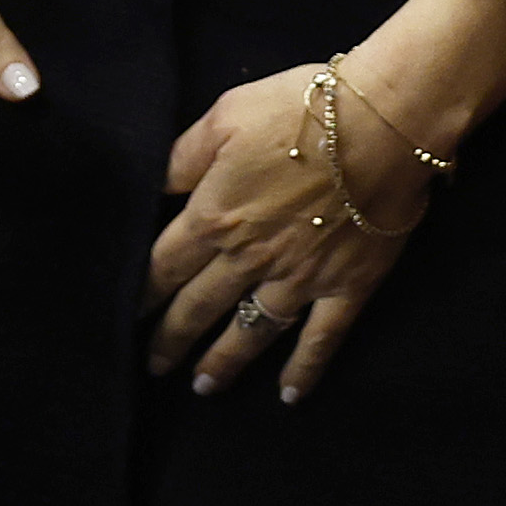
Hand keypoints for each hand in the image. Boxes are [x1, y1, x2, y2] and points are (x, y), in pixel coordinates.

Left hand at [145, 0, 505, 405]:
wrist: (379, 122)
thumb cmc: (296, 109)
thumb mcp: (223, 116)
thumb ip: (182, 159)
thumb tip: (152, 187)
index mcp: (214, 216)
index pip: (164, 266)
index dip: (142, 293)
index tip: (126, 315)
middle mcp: (249, 258)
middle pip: (199, 306)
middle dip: (171, 339)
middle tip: (152, 365)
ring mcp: (299, 278)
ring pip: (251, 332)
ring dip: (223, 362)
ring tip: (202, 387)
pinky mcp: (346, 286)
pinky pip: (320, 340)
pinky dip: (305, 371)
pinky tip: (289, 396)